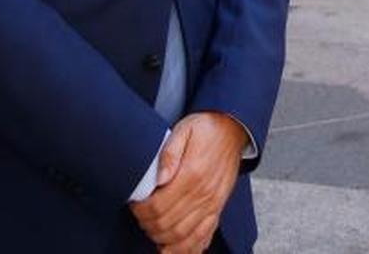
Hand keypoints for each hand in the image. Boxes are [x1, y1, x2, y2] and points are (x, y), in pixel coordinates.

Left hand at [131, 111, 247, 253]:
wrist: (233, 127)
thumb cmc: (206, 129)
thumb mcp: (184, 129)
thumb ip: (169, 152)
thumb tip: (159, 178)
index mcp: (192, 174)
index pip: (158, 206)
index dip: (141, 211)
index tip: (135, 204)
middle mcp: (203, 194)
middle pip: (167, 225)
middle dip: (148, 225)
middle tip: (140, 216)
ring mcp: (212, 204)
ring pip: (182, 236)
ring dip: (163, 239)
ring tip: (152, 229)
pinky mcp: (218, 208)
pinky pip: (202, 236)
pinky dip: (187, 248)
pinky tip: (173, 247)